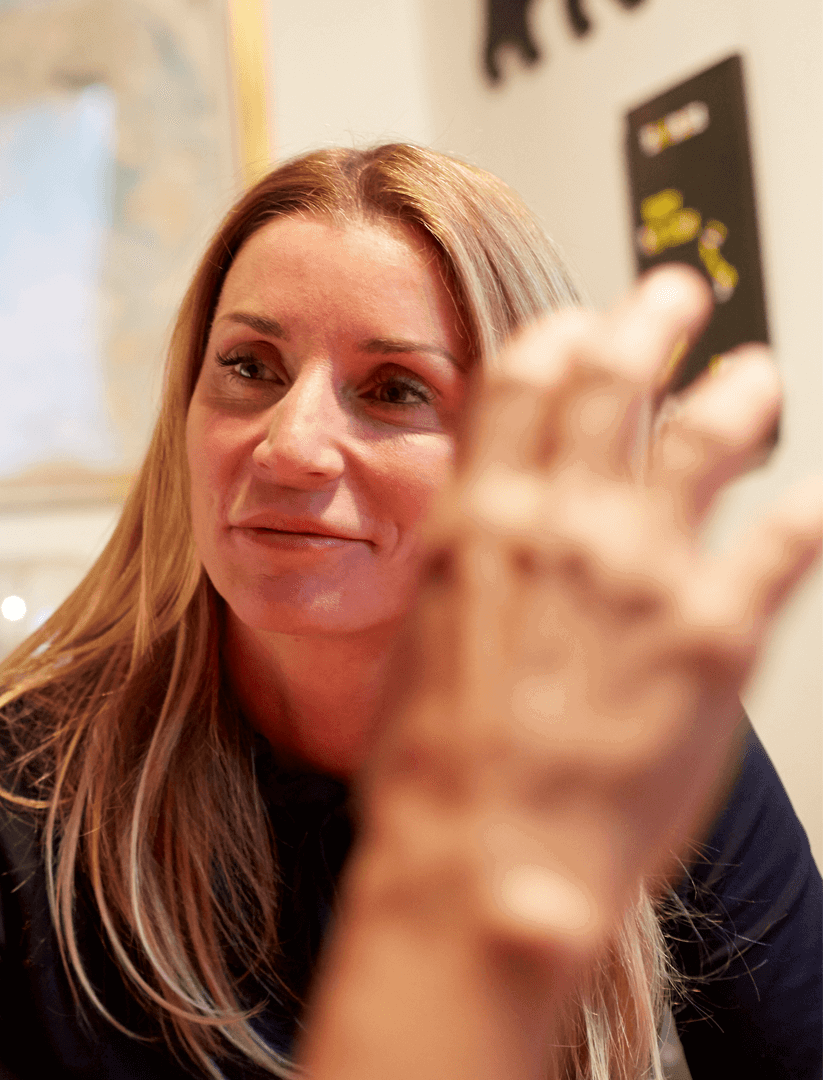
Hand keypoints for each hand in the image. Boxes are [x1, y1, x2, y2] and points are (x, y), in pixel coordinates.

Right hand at [361, 265, 822, 967]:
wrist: (484, 858)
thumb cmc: (430, 778)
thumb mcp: (415, 643)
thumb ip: (463, 578)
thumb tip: (480, 556)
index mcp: (475, 524)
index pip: (522, 389)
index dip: (556, 340)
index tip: (576, 324)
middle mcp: (561, 526)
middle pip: (616, 386)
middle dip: (650, 325)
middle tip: (674, 293)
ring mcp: (643, 571)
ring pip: (707, 438)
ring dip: (738, 392)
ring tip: (757, 371)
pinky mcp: (718, 631)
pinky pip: (788, 541)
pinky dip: (809, 513)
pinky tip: (820, 499)